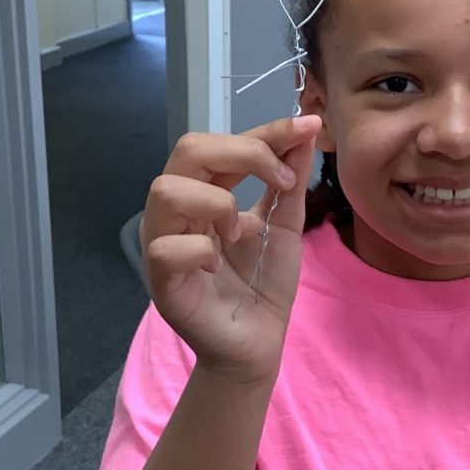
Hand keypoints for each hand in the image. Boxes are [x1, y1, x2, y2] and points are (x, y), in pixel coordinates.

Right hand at [142, 115, 320, 380]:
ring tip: (239, 232)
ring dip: (216, 203)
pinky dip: (201, 249)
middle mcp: (176, 211)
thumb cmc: (263, 284)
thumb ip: (289, 180)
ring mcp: (162, 244)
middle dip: (242, 153)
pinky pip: (167, 248)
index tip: (307, 127)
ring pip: (166, 190)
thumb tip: (305, 130)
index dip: (266, 130)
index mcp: (202, 192)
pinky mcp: (162, 281)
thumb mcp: (284, 225)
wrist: (258, 343)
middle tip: (279, 182)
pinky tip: (219, 264)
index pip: (222, 142)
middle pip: (187, 149)